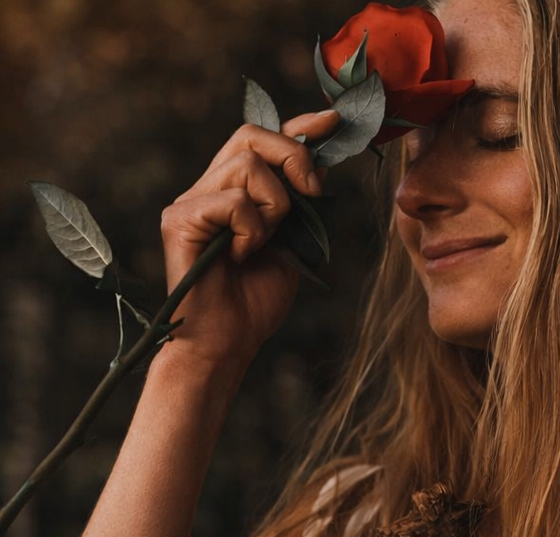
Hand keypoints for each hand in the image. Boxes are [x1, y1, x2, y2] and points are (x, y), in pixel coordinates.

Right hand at [159, 110, 339, 371]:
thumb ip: (301, 207)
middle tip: (312, 194)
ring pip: (248, 167)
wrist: (226, 344)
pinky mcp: (179, 220)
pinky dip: (251, 230)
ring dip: (275, 207)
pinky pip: (233, 202)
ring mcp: (190, 202)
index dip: (298, 126)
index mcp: (234, 193)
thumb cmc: (255, 302)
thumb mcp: (293, 246)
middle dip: (294, 158)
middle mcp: (208, 189)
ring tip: (264, 243)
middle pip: (251, 136)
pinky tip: (241, 257)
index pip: (263, 140)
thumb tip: (320, 167)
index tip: (333, 121)